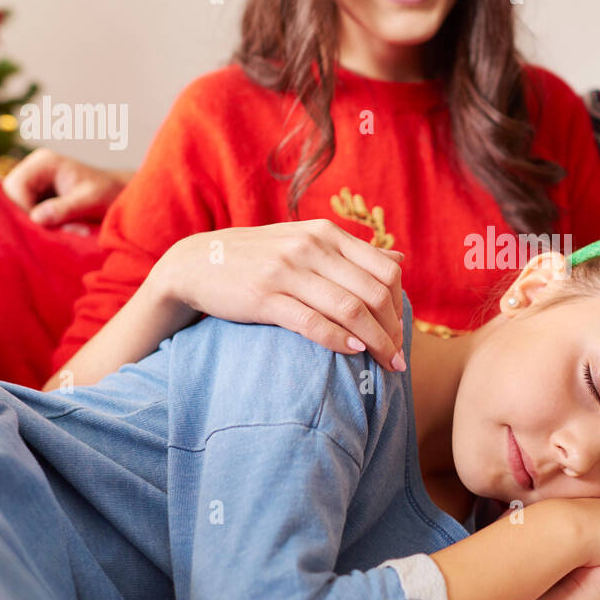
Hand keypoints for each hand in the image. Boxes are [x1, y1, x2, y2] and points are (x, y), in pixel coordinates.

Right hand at [2, 148, 129, 225]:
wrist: (121, 196)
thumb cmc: (110, 194)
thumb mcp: (90, 201)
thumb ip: (64, 208)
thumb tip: (37, 218)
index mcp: (44, 162)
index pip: (14, 186)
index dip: (23, 208)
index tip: (44, 225)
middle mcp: (34, 169)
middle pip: (10, 197)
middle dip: (28, 216)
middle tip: (53, 231)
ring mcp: (35, 183)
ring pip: (16, 208)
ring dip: (35, 222)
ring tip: (61, 229)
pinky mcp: (38, 197)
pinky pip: (26, 214)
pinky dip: (39, 224)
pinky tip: (58, 229)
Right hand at [156, 220, 406, 371]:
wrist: (198, 262)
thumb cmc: (261, 257)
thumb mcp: (308, 243)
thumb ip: (353, 253)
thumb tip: (399, 259)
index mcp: (327, 234)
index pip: (384, 271)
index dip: (399, 306)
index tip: (401, 333)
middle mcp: (311, 247)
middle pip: (372, 293)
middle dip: (392, 330)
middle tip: (397, 357)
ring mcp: (287, 270)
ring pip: (349, 309)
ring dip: (376, 342)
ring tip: (387, 365)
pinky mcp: (264, 297)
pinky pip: (313, 322)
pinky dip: (339, 340)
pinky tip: (354, 353)